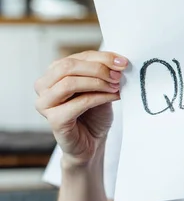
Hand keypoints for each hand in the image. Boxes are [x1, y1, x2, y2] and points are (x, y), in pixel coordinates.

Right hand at [35, 51, 127, 168]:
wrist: (92, 143)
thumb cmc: (94, 114)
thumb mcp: (100, 88)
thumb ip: (102, 73)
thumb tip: (118, 62)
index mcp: (53, 73)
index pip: (78, 57)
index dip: (102, 57)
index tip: (123, 62)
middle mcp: (43, 86)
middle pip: (69, 66)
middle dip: (98, 68)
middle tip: (119, 75)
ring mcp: (45, 103)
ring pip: (70, 83)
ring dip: (98, 82)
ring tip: (117, 86)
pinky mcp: (54, 120)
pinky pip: (79, 103)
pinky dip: (100, 97)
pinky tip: (115, 96)